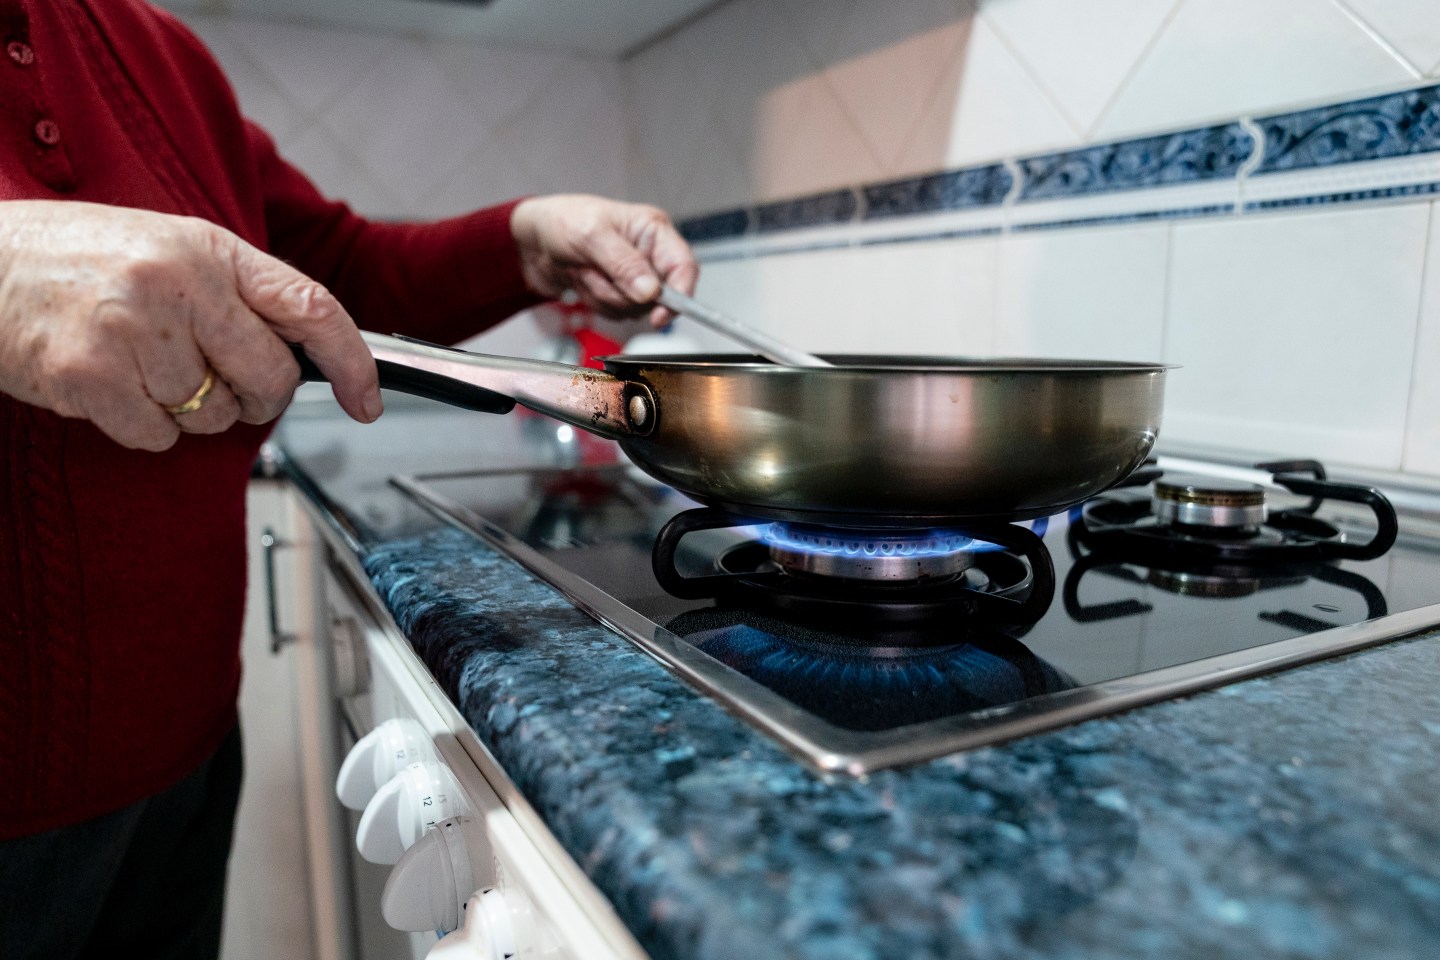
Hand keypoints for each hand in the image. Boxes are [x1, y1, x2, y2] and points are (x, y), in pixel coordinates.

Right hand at [0, 200, 380, 450]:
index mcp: (211, 249)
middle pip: (269, 379)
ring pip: (213, 416)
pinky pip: (159, 437)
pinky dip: (142, 425)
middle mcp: (178, 284)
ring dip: (186, 408)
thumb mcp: (172, 249)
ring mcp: (133, 330)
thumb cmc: (81, 258)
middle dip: (254, 396)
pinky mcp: (91, 376)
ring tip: (138, 360)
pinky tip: (109, 382)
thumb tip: (311, 354)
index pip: (311, 307)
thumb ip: (240, 294)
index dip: (352, 362)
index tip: (367, 400)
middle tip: (212, 376)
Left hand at [510, 194, 698, 327]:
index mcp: (652, 230)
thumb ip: (623, 264)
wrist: (530, 239)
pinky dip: (595, 302)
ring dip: (603, 295)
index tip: (659, 315)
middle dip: (621, 291)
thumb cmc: (561, 221)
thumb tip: (652, 292)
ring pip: (633, 308)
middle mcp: (648, 253)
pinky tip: (582, 280)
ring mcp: (632, 275)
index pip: (684, 267)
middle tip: (594, 269)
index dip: (679, 295)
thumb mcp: (591, 236)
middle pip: (657, 296)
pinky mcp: (616, 292)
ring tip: (584, 270)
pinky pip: (615, 314)